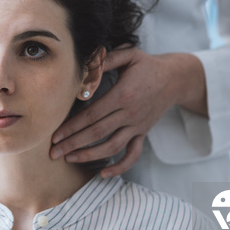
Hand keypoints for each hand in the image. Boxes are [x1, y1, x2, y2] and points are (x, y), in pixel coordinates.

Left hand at [50, 47, 206, 177]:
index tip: (55, 135)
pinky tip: (104, 174)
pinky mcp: (143, 133)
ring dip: (90, 155)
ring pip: (112, 147)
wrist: (175, 79)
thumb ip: (105, 60)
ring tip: (70, 159)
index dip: (72, 126)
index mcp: (122, 95)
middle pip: (97, 133)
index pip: (92, 114)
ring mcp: (137, 126)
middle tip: (53, 153)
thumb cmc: (147, 66)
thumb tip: (83, 67)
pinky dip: (120, 167)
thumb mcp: (128, 55)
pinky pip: (133, 155)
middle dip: (73, 144)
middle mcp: (130, 113)